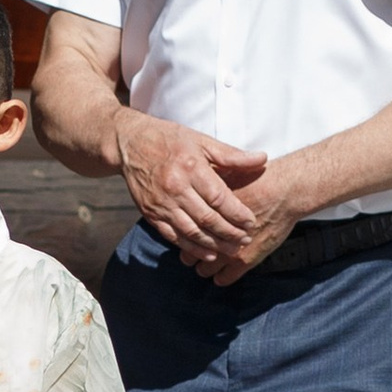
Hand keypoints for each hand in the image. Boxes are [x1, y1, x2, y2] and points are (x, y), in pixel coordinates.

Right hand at [114, 109, 270, 257]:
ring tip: (233, 250)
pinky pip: (173, 236)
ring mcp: (161, 203)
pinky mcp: (151, 214)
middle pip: (207, 218)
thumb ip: (231, 155)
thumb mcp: (201, 141)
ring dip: (214, 244)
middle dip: (230, 233)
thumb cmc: (169, 139)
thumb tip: (262, 159)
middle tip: (246, 240)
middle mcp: (175, 188)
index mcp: (190, 168)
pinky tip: (208, 253)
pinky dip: (192, 247)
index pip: (219, 198)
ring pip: (192, 231)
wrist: (129, 144)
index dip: (237, 213)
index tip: (252, 222)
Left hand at [181, 160, 312, 286]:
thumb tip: (193, 189)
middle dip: (193, 253)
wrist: (283, 192)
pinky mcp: (244, 261)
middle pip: (189, 255)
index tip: (190, 235)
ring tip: (212, 261)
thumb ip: (206, 186)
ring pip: (204, 270)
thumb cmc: (256, 180)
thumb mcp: (224, 174)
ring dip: (207, 267)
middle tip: (200, 249)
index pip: (183, 234)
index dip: (186, 236)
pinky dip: (222, 278)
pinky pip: (224, 279)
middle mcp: (211, 235)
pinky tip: (223, 273)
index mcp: (203, 215)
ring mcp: (226, 250)